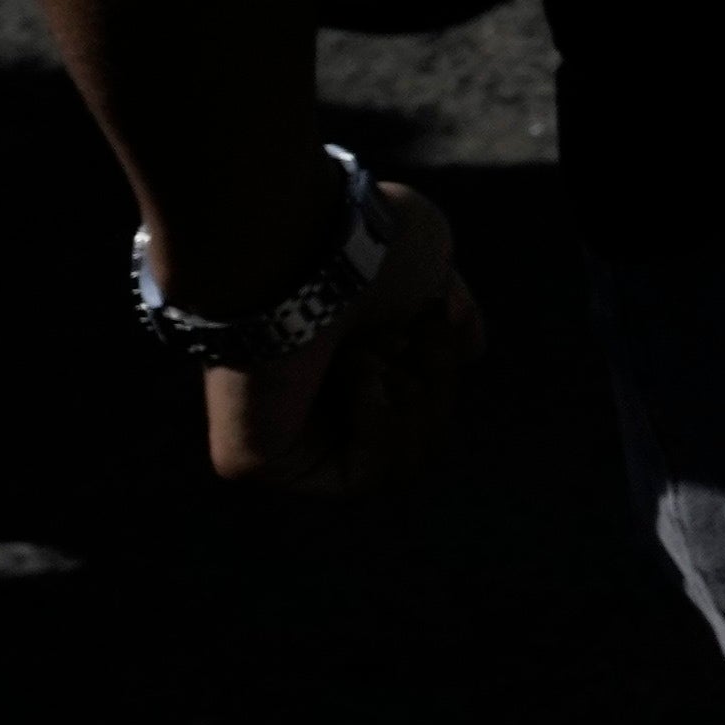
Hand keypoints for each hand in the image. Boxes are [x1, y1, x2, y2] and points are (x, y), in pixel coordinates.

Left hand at [214, 173, 482, 500]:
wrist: (306, 253)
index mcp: (338, 351)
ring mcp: (281, 429)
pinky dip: (377, 426)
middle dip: (427, 381)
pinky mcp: (256, 460)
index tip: (433, 318)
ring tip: (375, 352)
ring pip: (397, 460)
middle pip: (415, 427)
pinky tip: (357, 374)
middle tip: (404, 335)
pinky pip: (357, 477)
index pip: (414, 393)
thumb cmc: (364, 248)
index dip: (438, 364)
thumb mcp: (434, 267)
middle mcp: (305, 392)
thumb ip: (452, 316)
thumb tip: (469, 355)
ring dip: (408, 404)